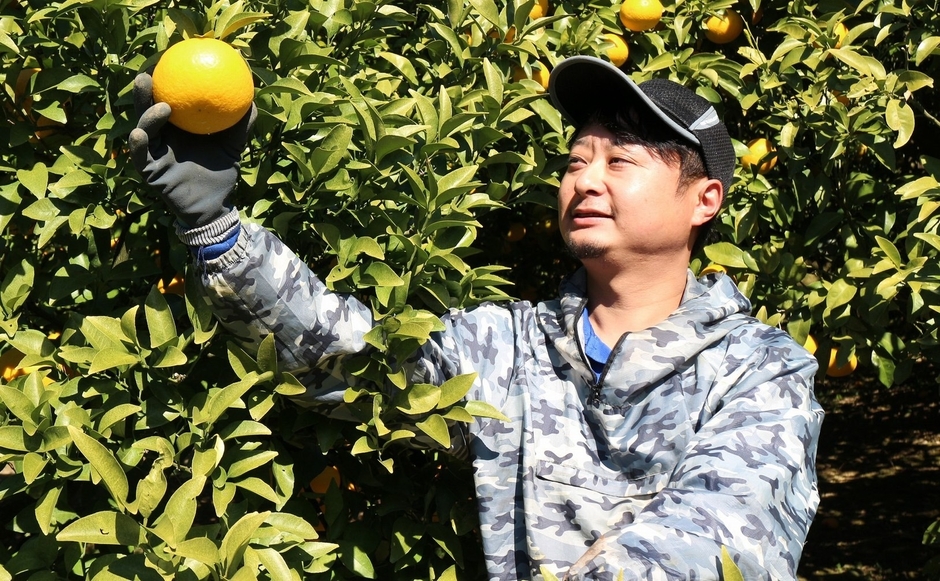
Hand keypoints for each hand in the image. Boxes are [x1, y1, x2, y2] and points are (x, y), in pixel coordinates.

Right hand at [128, 72, 256, 227]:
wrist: (215, 204)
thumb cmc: (221, 172)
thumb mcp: (232, 145)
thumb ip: (240, 123)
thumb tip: (252, 97)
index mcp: (176, 127)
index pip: (165, 99)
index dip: (163, 81)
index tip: (166, 62)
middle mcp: (161, 137)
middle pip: (147, 109)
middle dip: (143, 91)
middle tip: (148, 74)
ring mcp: (153, 153)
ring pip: (143, 129)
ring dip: (148, 116)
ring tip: (161, 106)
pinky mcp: (149, 171)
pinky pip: (141, 155)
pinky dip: (139, 144)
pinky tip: (139, 133)